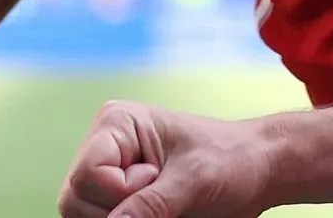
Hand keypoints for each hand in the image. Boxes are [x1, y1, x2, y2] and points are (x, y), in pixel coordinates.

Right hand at [60, 102, 277, 217]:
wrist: (258, 171)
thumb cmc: (232, 160)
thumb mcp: (193, 182)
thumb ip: (150, 205)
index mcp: (116, 124)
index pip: (86, 175)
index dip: (120, 191)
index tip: (160, 177)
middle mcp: (104, 147)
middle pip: (74, 201)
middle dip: (119, 210)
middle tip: (165, 194)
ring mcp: (108, 175)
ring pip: (82, 217)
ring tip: (165, 203)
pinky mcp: (118, 198)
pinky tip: (159, 213)